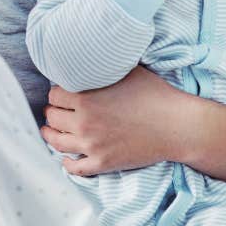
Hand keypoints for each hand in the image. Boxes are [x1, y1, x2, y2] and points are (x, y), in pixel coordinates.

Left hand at [41, 65, 182, 175]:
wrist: (176, 125)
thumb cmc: (154, 93)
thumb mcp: (126, 70)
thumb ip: (103, 67)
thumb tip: (91, 58)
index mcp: (85, 98)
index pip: (54, 95)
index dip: (57, 93)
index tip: (61, 94)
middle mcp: (84, 122)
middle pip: (52, 117)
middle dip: (53, 112)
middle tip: (55, 111)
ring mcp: (92, 145)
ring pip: (57, 142)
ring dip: (51, 135)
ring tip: (50, 130)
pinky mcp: (103, 163)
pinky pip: (75, 168)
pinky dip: (67, 163)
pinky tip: (66, 157)